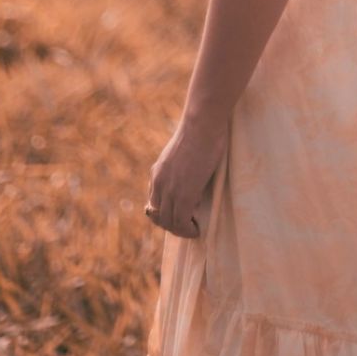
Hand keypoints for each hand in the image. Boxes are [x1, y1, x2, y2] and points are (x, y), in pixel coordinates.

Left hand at [145, 117, 223, 238]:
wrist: (202, 124)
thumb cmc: (200, 130)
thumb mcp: (183, 151)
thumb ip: (180, 166)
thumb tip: (190, 172)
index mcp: (157, 173)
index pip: (154, 203)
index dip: (165, 214)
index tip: (179, 216)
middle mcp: (158, 183)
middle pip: (158, 216)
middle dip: (172, 225)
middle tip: (188, 226)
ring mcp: (170, 190)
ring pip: (168, 222)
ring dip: (180, 230)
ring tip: (193, 229)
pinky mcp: (184, 194)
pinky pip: (181, 222)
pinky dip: (188, 231)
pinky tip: (197, 229)